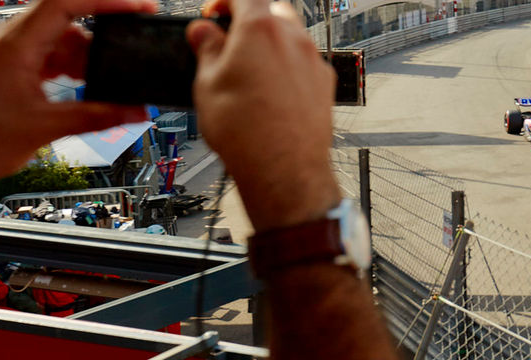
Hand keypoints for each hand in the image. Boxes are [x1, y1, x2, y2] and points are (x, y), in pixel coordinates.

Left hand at [0, 0, 153, 180]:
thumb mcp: (45, 128)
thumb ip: (96, 118)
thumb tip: (135, 111)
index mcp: (14, 48)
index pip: (64, 5)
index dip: (105, 2)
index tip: (137, 8)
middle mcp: (13, 44)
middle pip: (69, 23)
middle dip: (101, 42)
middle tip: (126, 62)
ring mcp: (15, 55)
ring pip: (64, 42)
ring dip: (89, 62)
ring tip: (104, 88)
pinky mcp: (18, 69)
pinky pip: (55, 57)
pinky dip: (76, 70)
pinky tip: (87, 89)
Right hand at [188, 0, 339, 231]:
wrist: (285, 172)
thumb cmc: (247, 133)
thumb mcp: (207, 84)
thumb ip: (207, 49)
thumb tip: (203, 32)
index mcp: (260, 29)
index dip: (224, 1)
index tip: (213, 14)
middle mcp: (294, 39)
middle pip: (274, 9)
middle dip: (253, 16)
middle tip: (232, 38)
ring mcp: (314, 62)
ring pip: (294, 35)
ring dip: (273, 40)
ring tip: (252, 66)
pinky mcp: (326, 86)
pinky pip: (307, 62)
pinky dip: (290, 64)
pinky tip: (274, 88)